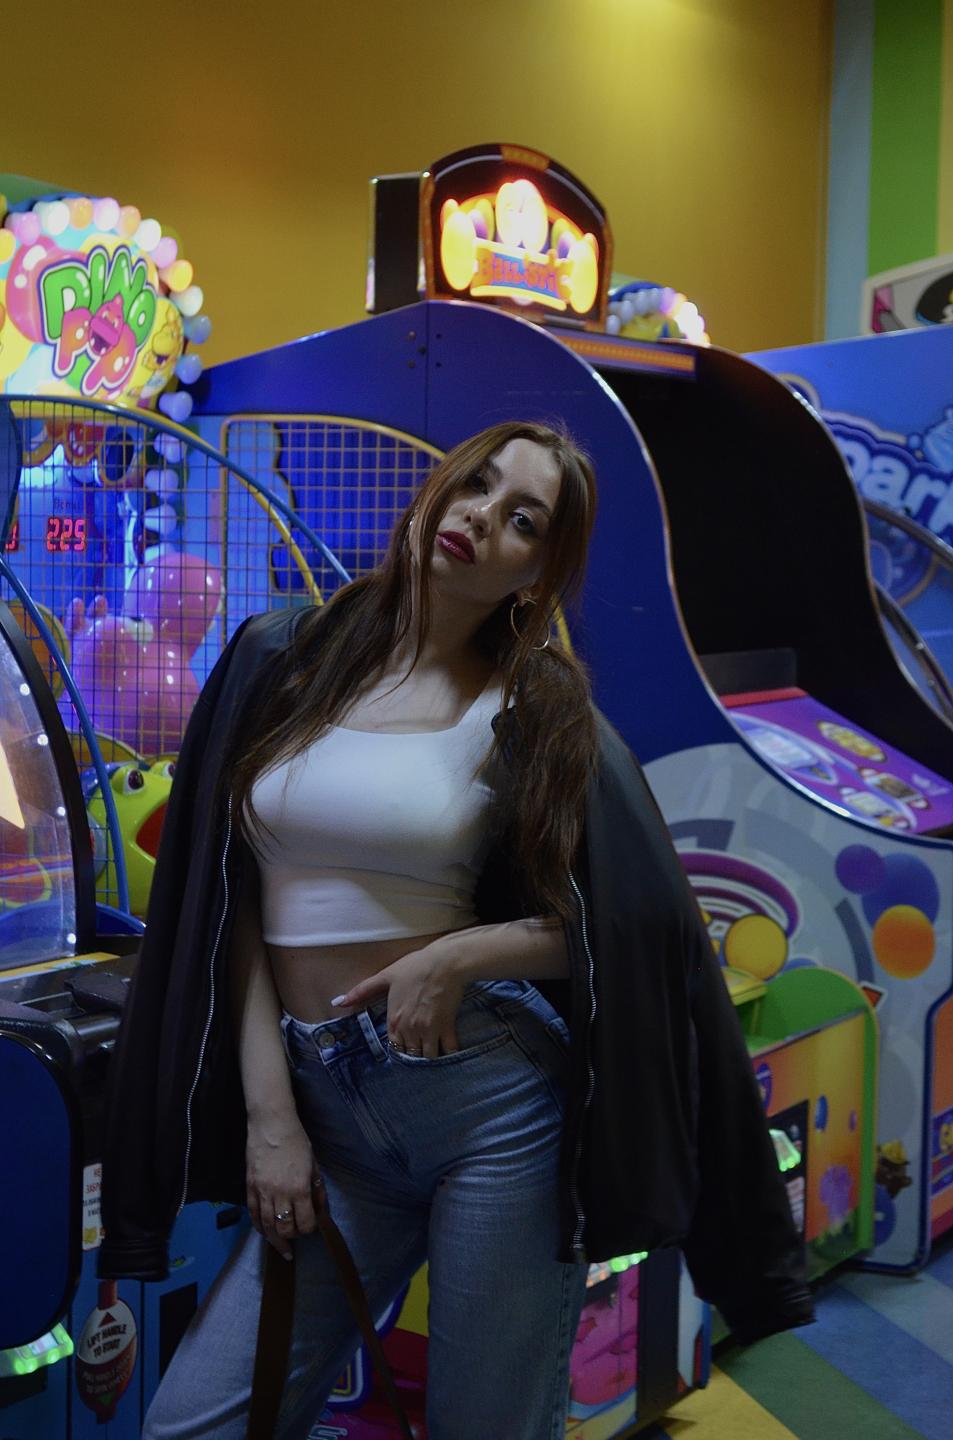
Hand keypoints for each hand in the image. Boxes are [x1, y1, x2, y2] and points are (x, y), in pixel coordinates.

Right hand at [246, 1111, 321, 1259]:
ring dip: (275, 1239)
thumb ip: (317, 1190)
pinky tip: (265, 1233)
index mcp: (299, 1189)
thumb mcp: (314, 1164)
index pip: (305, 1222)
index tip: (311, 1226)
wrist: (271, 1124)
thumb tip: (320, 1210)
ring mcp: (262, 1192)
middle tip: (297, 1235)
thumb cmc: (297, 1141)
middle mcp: (279, 1195)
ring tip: (282, 1247)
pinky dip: (259, 1227)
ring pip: (267, 1226)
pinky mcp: (249, 1188)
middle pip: (285, 1228)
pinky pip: (253, 1215)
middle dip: (293, 1235)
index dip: (309, 1229)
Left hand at [333, 944, 466, 1057]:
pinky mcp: (447, 1027)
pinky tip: (448, 1052)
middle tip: (419, 1053)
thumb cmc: (415, 967)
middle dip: (414, 1056)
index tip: (404, 1046)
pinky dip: (448, 1054)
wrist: (444, 962)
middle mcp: (409, 1030)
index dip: (399, 1048)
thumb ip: (361, 991)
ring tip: (433, 1054)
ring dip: (429, 1058)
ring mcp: (429, 1031)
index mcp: (394, 1020)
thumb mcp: (385, 976)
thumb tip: (337, 1002)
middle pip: (410, 1055)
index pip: (393, 1047)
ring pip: (428, 1057)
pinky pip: (448, 1050)